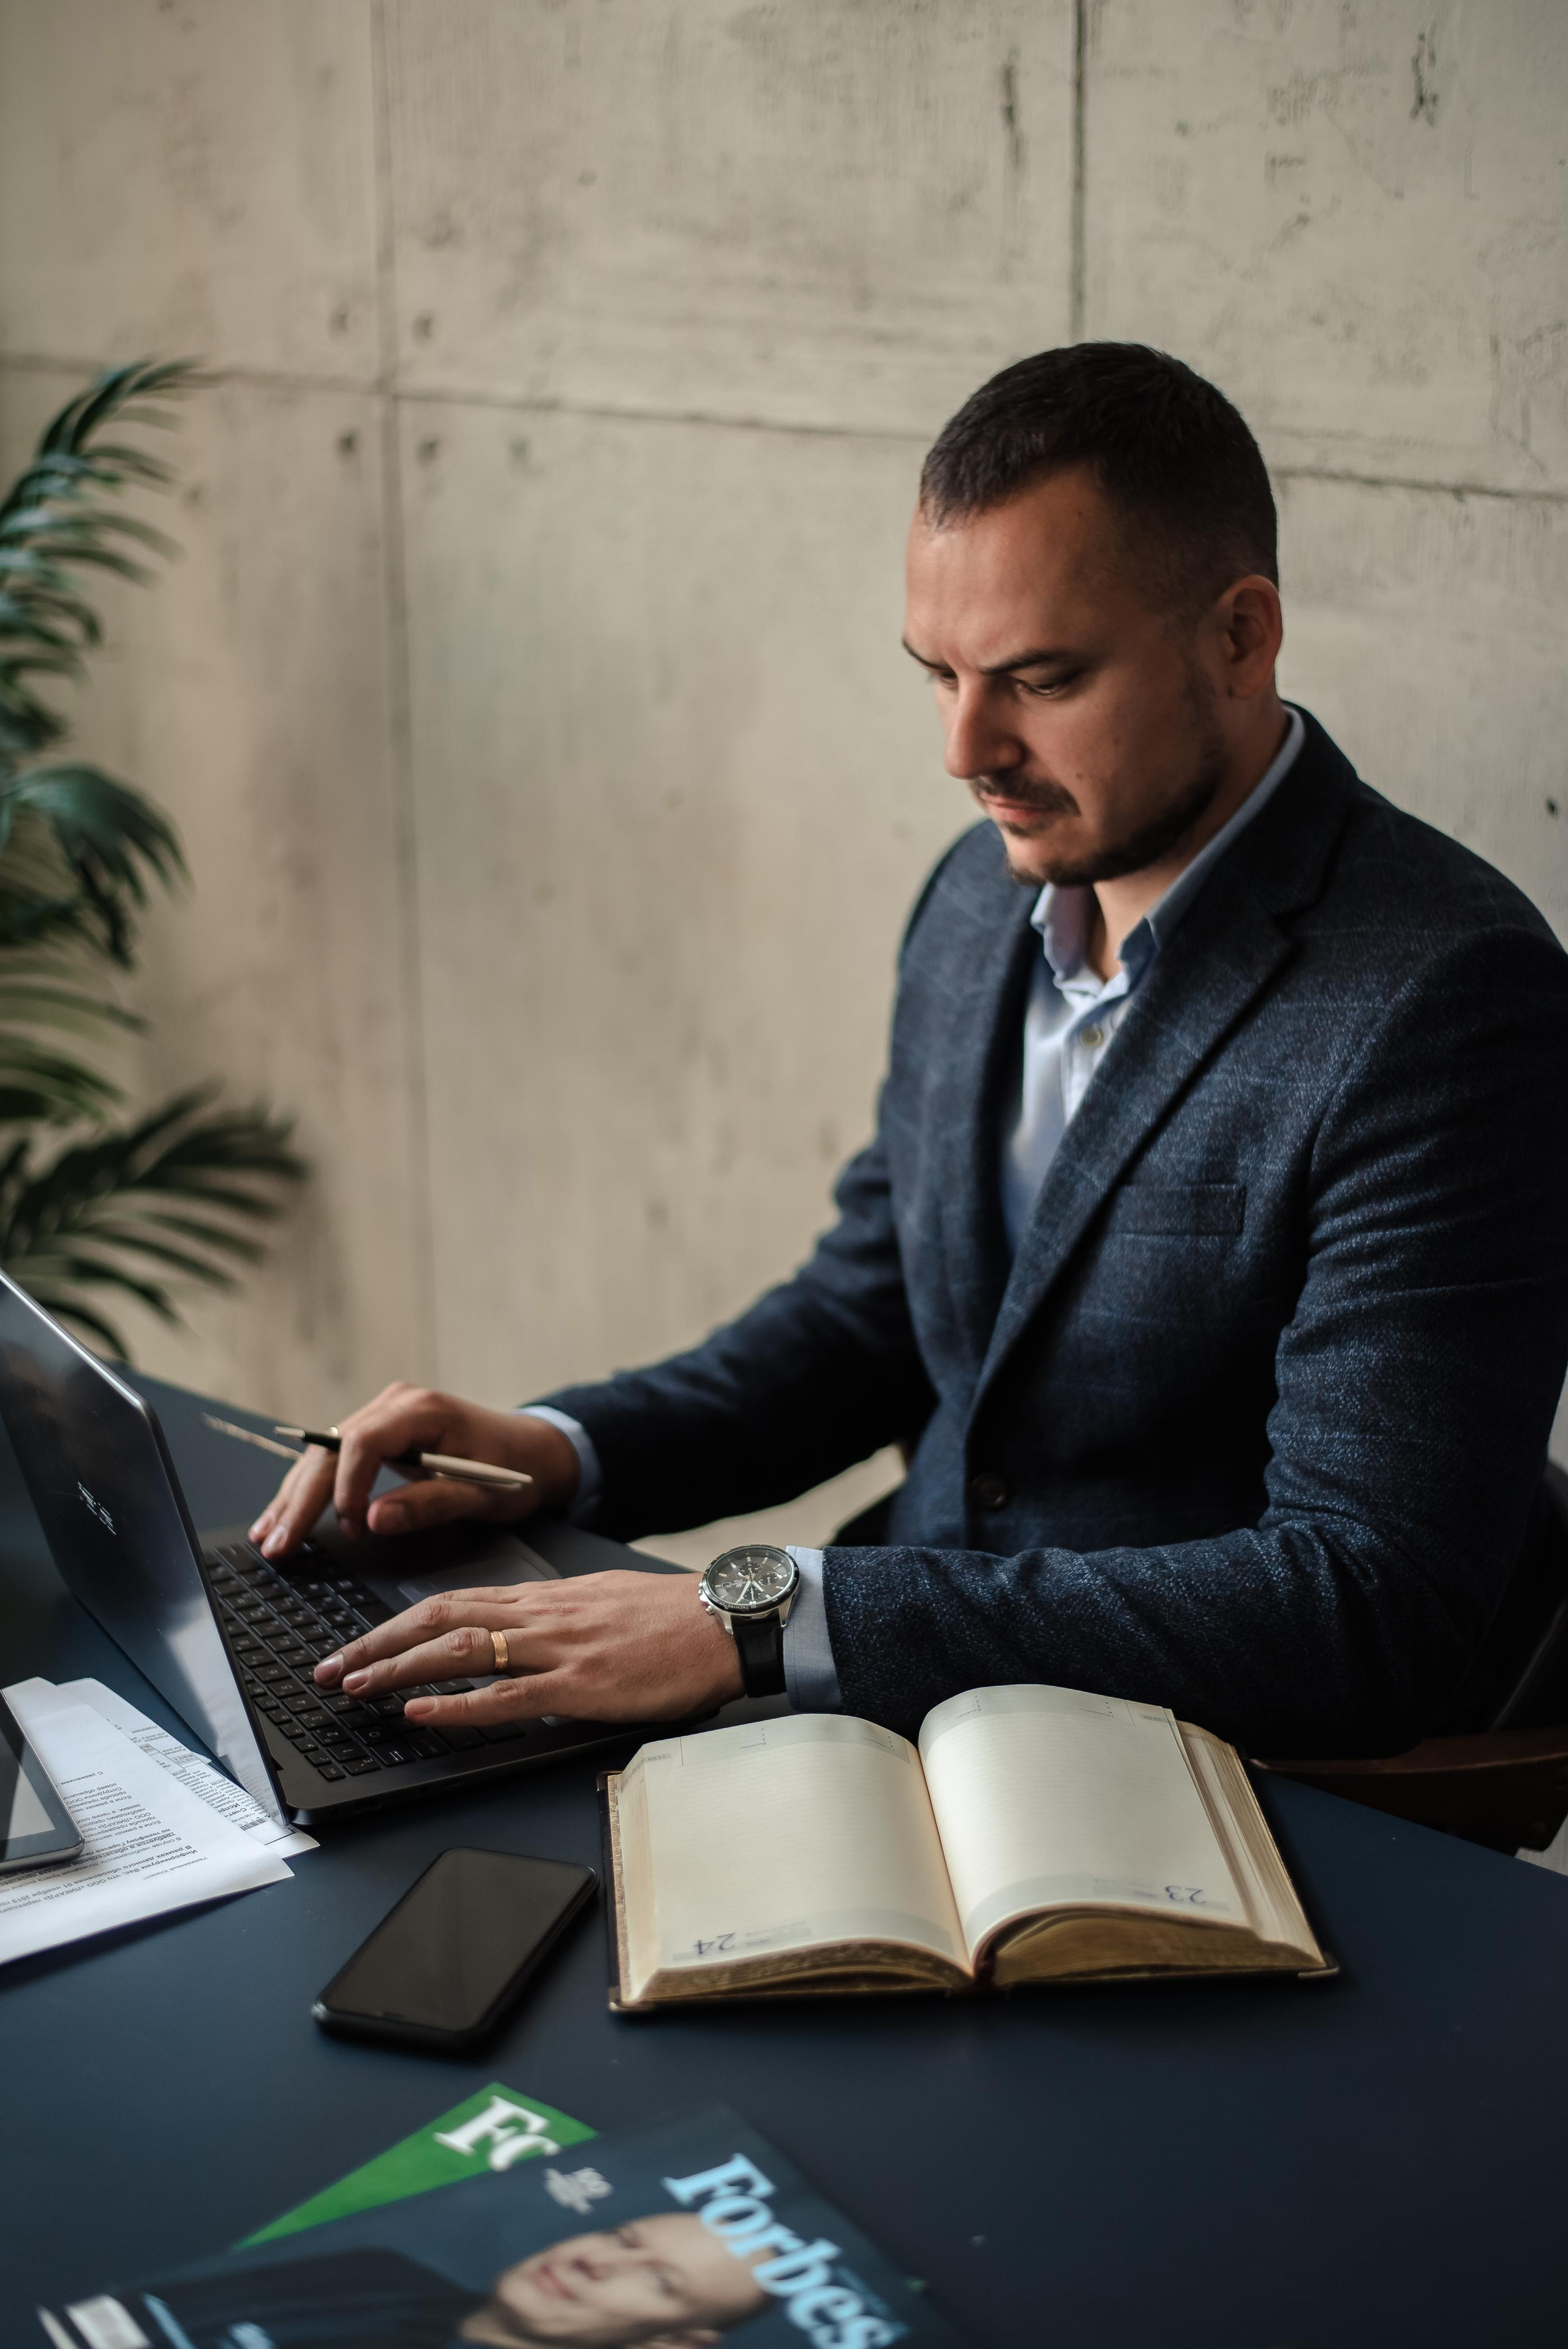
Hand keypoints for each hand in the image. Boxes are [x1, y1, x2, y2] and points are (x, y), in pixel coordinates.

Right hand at [248, 1383, 581, 1557]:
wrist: (533, 1449)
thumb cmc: (515, 1470)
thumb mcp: (482, 1494)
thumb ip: (429, 1504)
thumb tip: (372, 1520)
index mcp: (423, 1410)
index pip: (364, 1441)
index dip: (347, 1486)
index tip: (348, 1528)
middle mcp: (396, 1404)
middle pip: (332, 1449)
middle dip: (302, 1500)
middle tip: (278, 1545)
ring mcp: (384, 1416)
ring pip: (324, 1455)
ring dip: (294, 1497)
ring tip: (266, 1537)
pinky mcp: (379, 1433)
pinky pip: (335, 1460)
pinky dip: (309, 1491)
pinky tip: (282, 1517)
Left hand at [311, 1570, 743, 1724]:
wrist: (725, 1619)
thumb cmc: (672, 1617)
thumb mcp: (602, 1604)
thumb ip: (556, 1619)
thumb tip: (521, 1635)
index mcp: (544, 1599)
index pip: (453, 1601)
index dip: (397, 1623)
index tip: (359, 1644)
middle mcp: (541, 1616)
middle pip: (438, 1618)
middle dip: (376, 1644)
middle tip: (330, 1668)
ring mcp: (558, 1648)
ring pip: (460, 1649)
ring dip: (399, 1669)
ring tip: (356, 1687)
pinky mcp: (582, 1684)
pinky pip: (507, 1694)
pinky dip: (457, 1706)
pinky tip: (421, 1715)